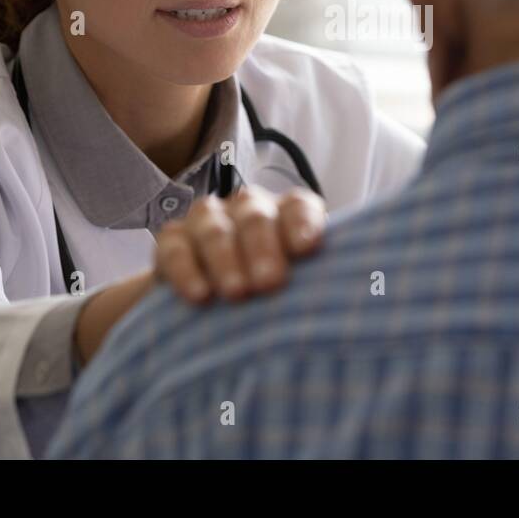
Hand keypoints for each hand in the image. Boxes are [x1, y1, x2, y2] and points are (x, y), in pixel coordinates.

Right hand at [153, 185, 325, 303]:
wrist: (216, 310)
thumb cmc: (275, 299)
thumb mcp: (301, 290)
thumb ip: (318, 286)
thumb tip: (345, 295)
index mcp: (288, 215)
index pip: (299, 208)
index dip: (302, 224)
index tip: (307, 248)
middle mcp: (249, 210)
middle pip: (255, 216)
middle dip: (262, 248)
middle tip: (270, 282)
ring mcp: (208, 221)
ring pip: (214, 228)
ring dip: (225, 259)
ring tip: (237, 293)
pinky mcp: (173, 241)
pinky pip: (174, 249)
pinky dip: (186, 271)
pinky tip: (199, 295)